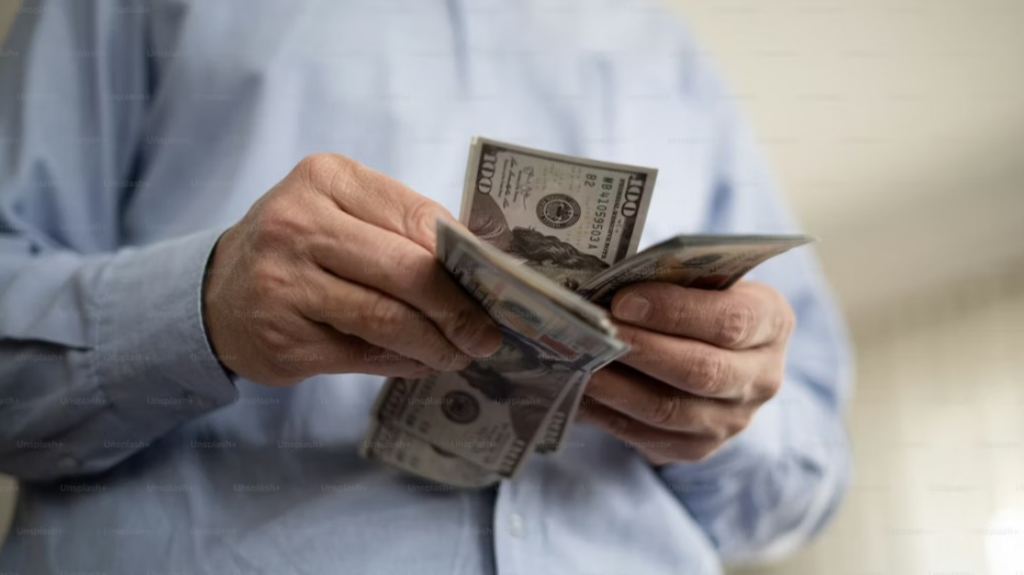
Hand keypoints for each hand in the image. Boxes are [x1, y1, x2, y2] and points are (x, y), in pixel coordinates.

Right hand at [203, 154, 501, 385]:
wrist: (217, 292)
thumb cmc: (300, 247)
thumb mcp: (340, 211)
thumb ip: (400, 228)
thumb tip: (480, 267)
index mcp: (326, 179)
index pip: (417, 217)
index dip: (466, 256)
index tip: (499, 283)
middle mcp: (299, 225)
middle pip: (407, 270)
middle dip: (459, 308)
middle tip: (487, 334)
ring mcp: (286, 284)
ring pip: (387, 319)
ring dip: (437, 343)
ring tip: (461, 353)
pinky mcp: (284, 339)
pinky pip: (363, 355)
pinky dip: (404, 362)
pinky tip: (422, 361)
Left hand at [579, 281, 794, 463]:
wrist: (716, 354)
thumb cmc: (699, 301)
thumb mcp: (701, 281)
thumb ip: (670, 280)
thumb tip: (608, 285)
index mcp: (771, 323)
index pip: (730, 321)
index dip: (675, 311)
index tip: (623, 300)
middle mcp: (762, 377)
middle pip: (702, 371)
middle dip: (640, 350)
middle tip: (593, 333)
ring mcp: (733, 420)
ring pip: (670, 410)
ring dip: (617, 388)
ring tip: (578, 364)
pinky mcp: (698, 448)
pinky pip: (649, 437)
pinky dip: (609, 415)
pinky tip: (579, 393)